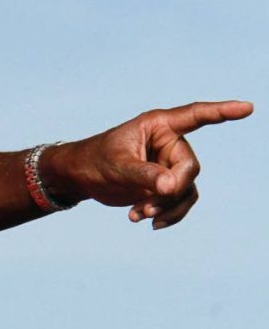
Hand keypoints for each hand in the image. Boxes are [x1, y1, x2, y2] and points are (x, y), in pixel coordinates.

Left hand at [50, 101, 252, 227]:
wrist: (81, 177)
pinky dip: (165, 214)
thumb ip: (145, 175)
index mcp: (158, 125)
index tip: (246, 107)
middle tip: (147, 206)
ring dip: (168, 207)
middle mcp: (169, 142)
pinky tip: (142, 220)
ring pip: (187, 189)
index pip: (196, 115)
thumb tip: (173, 187)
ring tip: (140, 216)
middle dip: (171, 191)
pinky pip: (179, 201)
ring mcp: (169, 164)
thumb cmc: (95, 161)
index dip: (222, 112)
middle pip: (189, 168)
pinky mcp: (166, 184)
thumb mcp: (117, 166)